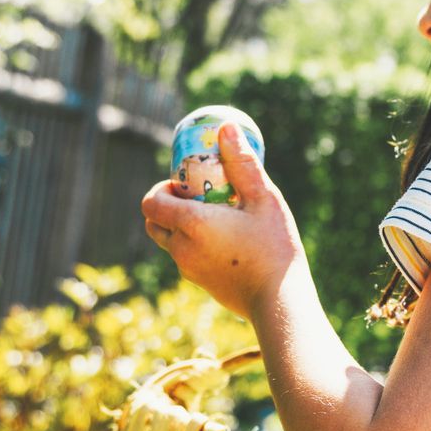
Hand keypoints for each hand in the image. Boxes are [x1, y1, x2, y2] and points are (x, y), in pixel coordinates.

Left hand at [140, 122, 302, 318]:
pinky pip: (188, 259)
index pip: (150, 203)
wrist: (280, 303)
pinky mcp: (202, 285)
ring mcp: (190, 271)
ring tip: (217, 219)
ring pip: (170, 243)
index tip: (184, 184)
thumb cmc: (274, 247)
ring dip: (182, 227)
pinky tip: (230, 243)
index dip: (161, 189)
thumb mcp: (264, 199)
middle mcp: (181, 249)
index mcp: (191, 224)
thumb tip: (226, 127)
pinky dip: (196, 246)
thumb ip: (242, 163)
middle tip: (197, 198)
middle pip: (153, 223)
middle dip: (166, 207)